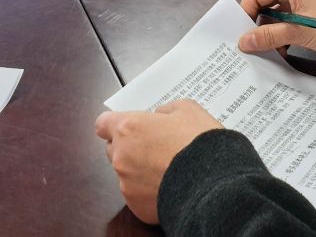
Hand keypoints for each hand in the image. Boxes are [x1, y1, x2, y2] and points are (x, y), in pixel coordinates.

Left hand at [95, 100, 223, 225]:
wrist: (212, 185)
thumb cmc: (199, 143)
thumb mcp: (186, 108)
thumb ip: (164, 110)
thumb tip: (158, 117)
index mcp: (129, 128)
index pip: (103, 124)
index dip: (114, 124)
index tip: (126, 126)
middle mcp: (121, 157)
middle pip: (113, 149)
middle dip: (129, 146)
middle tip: (154, 146)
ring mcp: (127, 185)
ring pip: (126, 173)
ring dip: (139, 170)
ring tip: (167, 169)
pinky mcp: (137, 207)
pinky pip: (137, 195)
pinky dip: (149, 190)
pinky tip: (169, 186)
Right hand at [238, 0, 315, 61]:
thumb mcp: (299, 32)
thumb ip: (269, 36)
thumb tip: (242, 41)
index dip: (245, 13)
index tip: (239, 35)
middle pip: (263, 5)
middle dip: (256, 25)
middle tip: (246, 47)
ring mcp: (301, 2)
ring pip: (274, 17)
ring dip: (269, 34)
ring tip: (261, 54)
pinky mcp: (308, 16)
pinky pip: (286, 24)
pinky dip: (281, 37)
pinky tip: (278, 53)